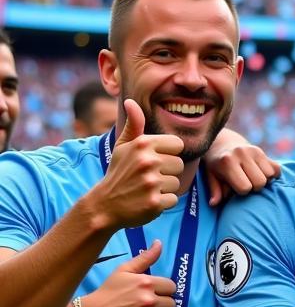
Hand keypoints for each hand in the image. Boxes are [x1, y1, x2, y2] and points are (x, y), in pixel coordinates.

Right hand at [79, 242, 177, 306]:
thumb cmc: (108, 292)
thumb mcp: (124, 270)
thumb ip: (145, 258)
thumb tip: (159, 243)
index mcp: (147, 283)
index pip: (172, 287)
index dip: (164, 290)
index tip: (155, 293)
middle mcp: (149, 300)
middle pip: (171, 304)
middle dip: (162, 305)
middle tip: (148, 306)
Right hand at [89, 100, 184, 230]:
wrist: (103, 205)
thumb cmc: (118, 172)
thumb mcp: (123, 146)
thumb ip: (133, 125)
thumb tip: (130, 101)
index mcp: (143, 144)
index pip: (177, 144)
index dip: (167, 153)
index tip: (153, 161)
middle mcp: (148, 161)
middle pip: (179, 164)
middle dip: (166, 172)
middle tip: (146, 178)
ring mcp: (151, 183)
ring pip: (176, 182)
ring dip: (164, 188)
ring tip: (146, 189)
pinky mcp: (155, 202)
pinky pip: (173, 199)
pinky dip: (162, 203)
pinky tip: (146, 201)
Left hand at [204, 128, 280, 206]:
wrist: (223, 143)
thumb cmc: (216, 165)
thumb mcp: (211, 176)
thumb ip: (215, 190)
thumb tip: (214, 203)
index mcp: (227, 162)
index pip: (245, 187)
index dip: (241, 191)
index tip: (235, 187)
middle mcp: (242, 154)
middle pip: (260, 182)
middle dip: (254, 187)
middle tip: (246, 184)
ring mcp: (254, 151)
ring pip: (270, 175)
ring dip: (264, 180)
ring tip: (253, 178)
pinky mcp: (262, 151)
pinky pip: (276, 168)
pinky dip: (273, 174)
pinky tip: (262, 174)